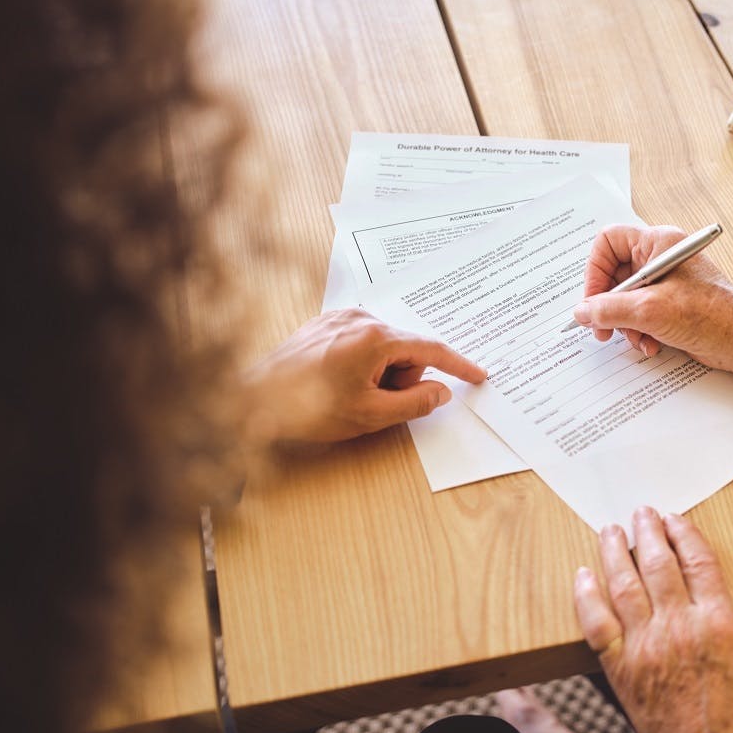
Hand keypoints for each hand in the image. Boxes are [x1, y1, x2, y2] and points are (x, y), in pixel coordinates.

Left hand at [243, 308, 486, 444]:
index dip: (458, 366)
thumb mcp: (370, 415)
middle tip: (376, 402)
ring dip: (381, 372)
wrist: (253, 400)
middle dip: (403, 377)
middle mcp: (361, 317)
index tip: (478, 375)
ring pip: (385, 346)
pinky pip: (363, 341)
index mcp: (376, 337)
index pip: (431, 349)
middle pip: (407, 348)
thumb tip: (441, 392)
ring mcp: (341, 316)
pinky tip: (340, 382)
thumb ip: (415, 403)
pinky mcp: (326, 322)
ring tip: (350, 394)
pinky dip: (364, 363)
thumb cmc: (307, 409)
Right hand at [571, 225, 732, 376]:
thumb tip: (583, 312)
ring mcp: (666, 281)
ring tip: (638, 338)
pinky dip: (639, 331)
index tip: (593, 300)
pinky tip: (651, 343)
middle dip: (608, 306)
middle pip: (614, 275)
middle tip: (603, 328)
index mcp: (658, 243)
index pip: (608, 243)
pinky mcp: (670, 304)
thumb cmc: (711, 315)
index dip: (595, 271)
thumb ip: (608, 309)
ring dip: (625, 324)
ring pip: (625, 298)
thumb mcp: (649, 310)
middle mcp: (660, 257)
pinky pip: (640, 313)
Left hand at [574, 507, 732, 732]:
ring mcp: (645, 649)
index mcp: (720, 626)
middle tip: (641, 512)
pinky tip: (583, 575)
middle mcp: (678, 629)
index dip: (684, 533)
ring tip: (611, 530)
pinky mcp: (621, 670)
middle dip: (648, 532)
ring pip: (623, 585)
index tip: (675, 517)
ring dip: (615, 552)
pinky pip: (596, 624)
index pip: (698, 562)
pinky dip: (586, 595)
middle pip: (657, 564)